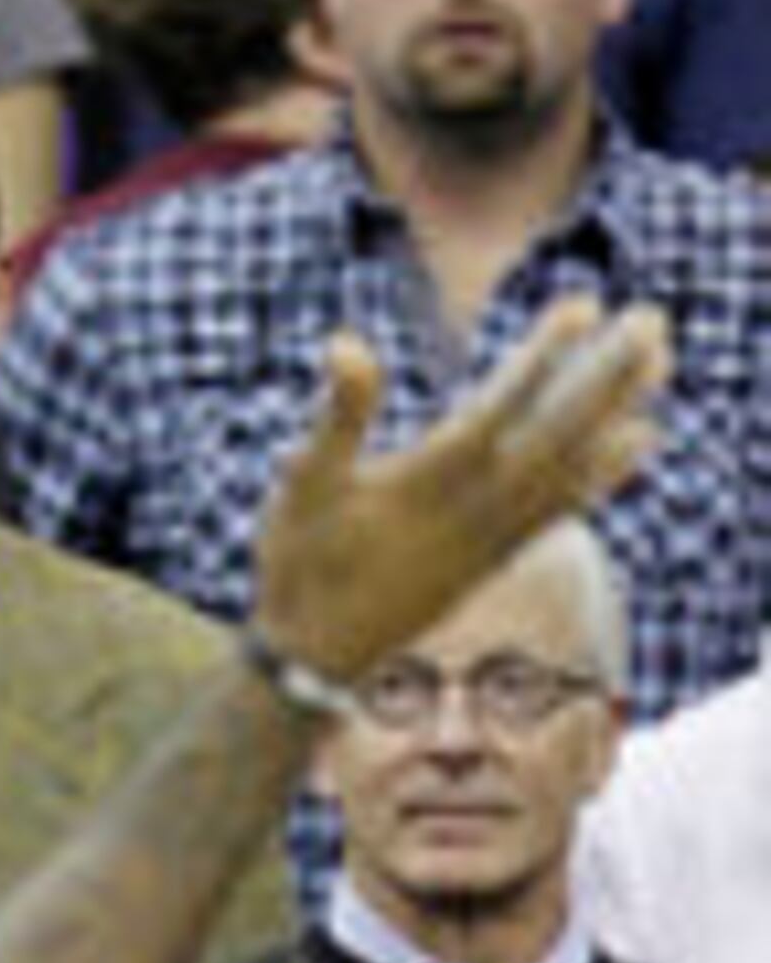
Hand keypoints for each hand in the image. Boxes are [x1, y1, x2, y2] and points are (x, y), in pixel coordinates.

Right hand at [246, 306, 666, 692]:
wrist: (319, 656)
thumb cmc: (301, 561)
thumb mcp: (303, 483)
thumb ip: (338, 414)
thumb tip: (348, 342)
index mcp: (426, 484)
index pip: (498, 411)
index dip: (541, 358)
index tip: (582, 306)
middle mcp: (476, 511)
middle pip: (559, 435)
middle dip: (607, 375)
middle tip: (650, 320)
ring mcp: (495, 536)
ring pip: (575, 466)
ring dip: (621, 410)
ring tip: (660, 358)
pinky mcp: (499, 554)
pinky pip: (568, 503)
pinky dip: (608, 466)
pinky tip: (639, 435)